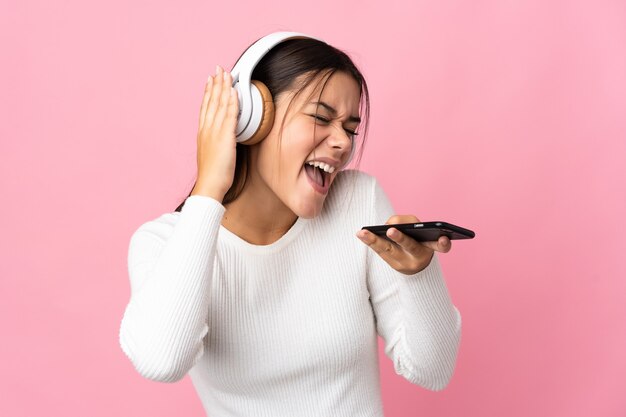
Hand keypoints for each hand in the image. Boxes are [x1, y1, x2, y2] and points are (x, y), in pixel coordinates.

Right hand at [191, 65, 238, 201]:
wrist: (209, 185)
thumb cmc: (213, 176)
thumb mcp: (211, 155)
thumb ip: (214, 143)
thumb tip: (221, 139)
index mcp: (203, 133)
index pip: (205, 108)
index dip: (208, 92)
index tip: (210, 80)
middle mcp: (207, 129)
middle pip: (211, 101)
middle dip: (215, 84)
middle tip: (218, 69)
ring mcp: (215, 132)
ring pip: (219, 104)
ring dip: (223, 87)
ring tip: (227, 74)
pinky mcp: (225, 137)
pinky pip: (229, 115)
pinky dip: (231, 101)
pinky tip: (234, 91)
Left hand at [356, 215, 451, 274]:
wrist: (416, 267)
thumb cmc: (420, 242)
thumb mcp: (423, 234)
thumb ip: (410, 223)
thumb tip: (390, 224)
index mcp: (431, 248)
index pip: (440, 246)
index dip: (443, 244)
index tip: (444, 238)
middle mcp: (418, 256)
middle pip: (410, 246)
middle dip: (401, 238)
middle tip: (391, 230)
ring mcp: (403, 261)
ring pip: (389, 250)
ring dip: (375, 240)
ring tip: (362, 232)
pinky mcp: (391, 263)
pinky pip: (379, 252)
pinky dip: (370, 242)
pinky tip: (360, 234)